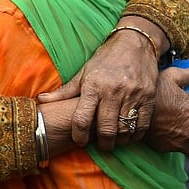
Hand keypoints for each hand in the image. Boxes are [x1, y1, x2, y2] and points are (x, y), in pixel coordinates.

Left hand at [38, 28, 158, 149]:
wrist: (135, 43)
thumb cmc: (105, 59)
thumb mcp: (84, 72)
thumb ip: (65, 91)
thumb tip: (40, 100)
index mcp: (93, 86)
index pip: (82, 119)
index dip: (79, 135)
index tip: (79, 141)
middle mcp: (113, 91)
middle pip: (106, 129)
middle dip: (102, 143)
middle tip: (100, 145)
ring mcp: (132, 94)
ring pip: (124, 129)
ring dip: (119, 140)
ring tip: (114, 140)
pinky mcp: (148, 97)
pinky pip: (142, 125)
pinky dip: (135, 135)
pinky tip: (129, 134)